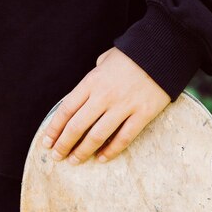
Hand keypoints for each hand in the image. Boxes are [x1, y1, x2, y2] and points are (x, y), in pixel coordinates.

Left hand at [43, 47, 170, 163]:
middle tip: (57, 156)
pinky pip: (124, 138)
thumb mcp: (106, 60)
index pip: (66, 109)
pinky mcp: (143, 114)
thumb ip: (93, 77)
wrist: (164, 50)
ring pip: (97, 136)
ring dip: (83, 151)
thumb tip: (86, 92)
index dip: (54, 128)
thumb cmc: (133, 54)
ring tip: (74, 161)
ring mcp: (124, 106)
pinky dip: (111, 151)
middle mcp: (104, 95)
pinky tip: (101, 158)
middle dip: (64, 144)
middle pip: (77, 126)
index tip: (47, 141)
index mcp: (92, 81)